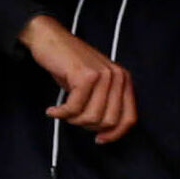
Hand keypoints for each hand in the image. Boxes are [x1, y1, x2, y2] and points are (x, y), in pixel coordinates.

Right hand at [22, 16, 139, 143]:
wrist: (50, 39)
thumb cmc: (70, 65)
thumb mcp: (95, 85)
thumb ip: (105, 104)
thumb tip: (106, 133)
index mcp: (123, 80)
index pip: (129, 118)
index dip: (114, 134)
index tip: (99, 139)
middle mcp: (117, 76)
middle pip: (109, 121)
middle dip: (88, 125)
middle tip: (73, 118)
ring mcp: (103, 75)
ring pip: (92, 117)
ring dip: (73, 119)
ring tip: (63, 111)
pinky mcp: (85, 76)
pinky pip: (74, 108)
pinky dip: (61, 113)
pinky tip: (53, 110)